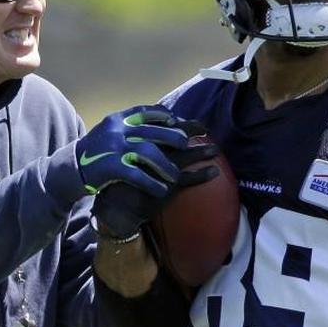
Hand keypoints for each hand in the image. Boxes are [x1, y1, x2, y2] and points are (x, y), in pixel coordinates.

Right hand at [76, 105, 191, 196]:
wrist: (70, 168)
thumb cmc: (95, 151)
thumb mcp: (109, 132)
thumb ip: (129, 126)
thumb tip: (157, 120)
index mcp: (117, 120)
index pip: (145, 111)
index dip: (163, 116)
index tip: (177, 121)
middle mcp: (116, 131)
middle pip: (153, 131)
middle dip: (173, 138)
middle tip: (187, 145)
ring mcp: (114, 148)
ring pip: (149, 153)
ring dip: (165, 165)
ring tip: (175, 176)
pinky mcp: (111, 167)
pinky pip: (137, 175)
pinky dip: (152, 183)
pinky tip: (162, 190)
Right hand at [92, 120, 218, 239]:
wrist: (112, 206)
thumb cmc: (113, 179)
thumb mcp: (112, 155)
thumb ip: (125, 142)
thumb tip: (138, 135)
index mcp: (134, 141)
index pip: (157, 123)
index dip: (171, 120)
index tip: (180, 120)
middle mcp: (148, 151)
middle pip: (174, 135)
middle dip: (190, 130)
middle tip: (204, 128)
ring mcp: (157, 168)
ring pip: (184, 156)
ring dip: (202, 151)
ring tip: (215, 150)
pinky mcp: (164, 186)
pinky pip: (188, 179)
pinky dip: (203, 175)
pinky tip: (214, 172)